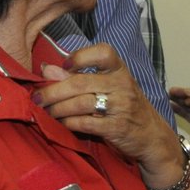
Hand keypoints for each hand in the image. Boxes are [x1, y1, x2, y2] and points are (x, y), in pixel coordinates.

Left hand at [36, 43, 175, 175]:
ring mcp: (121, 106)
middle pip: (81, 83)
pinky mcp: (117, 127)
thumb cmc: (125, 107)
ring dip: (58, 109)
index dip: (80, 56)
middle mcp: (122, 85)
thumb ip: (78, 76)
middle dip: (54, 91)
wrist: (152, 136)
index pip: (103, 52)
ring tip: (46, 111)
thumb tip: (46, 69)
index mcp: (120, 70)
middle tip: (37, 97)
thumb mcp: (108, 87)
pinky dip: (69, 123)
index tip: (64, 65)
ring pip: (81, 104)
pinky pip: (86, 123)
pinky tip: (60, 123)